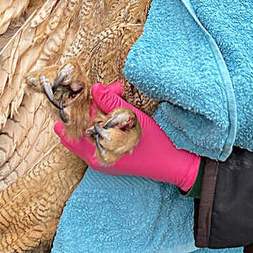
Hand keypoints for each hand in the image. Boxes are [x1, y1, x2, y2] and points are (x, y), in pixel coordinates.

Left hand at [54, 83, 200, 190]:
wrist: (175, 163)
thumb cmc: (156, 143)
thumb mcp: (133, 120)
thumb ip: (112, 104)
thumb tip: (96, 88)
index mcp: (96, 152)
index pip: (77, 124)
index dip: (84, 103)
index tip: (94, 88)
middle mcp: (95, 158)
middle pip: (81, 127)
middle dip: (93, 105)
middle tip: (113, 90)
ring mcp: (103, 157)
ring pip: (89, 131)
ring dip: (99, 111)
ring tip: (117, 96)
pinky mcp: (111, 155)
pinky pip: (98, 136)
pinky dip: (104, 121)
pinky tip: (116, 110)